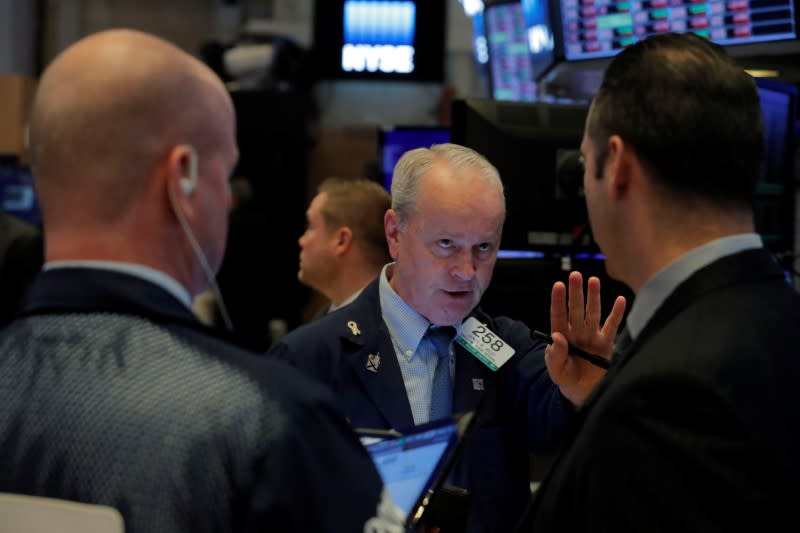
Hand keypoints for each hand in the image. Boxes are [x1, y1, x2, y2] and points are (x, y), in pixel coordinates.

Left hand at [544, 271, 625, 406]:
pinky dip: (617, 313)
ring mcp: (591, 336)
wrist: (583, 391)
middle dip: (576, 292)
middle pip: (576, 309)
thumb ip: (555, 354)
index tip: (558, 285)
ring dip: (593, 297)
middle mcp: (576, 332)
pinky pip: (612, 326)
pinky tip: (620, 300)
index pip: (558, 315)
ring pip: (593, 313)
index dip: (558, 300)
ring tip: (594, 280)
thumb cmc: (566, 378)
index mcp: (561, 336)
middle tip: (575, 274)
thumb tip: (556, 337)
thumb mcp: (556, 369)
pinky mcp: (606, 344)